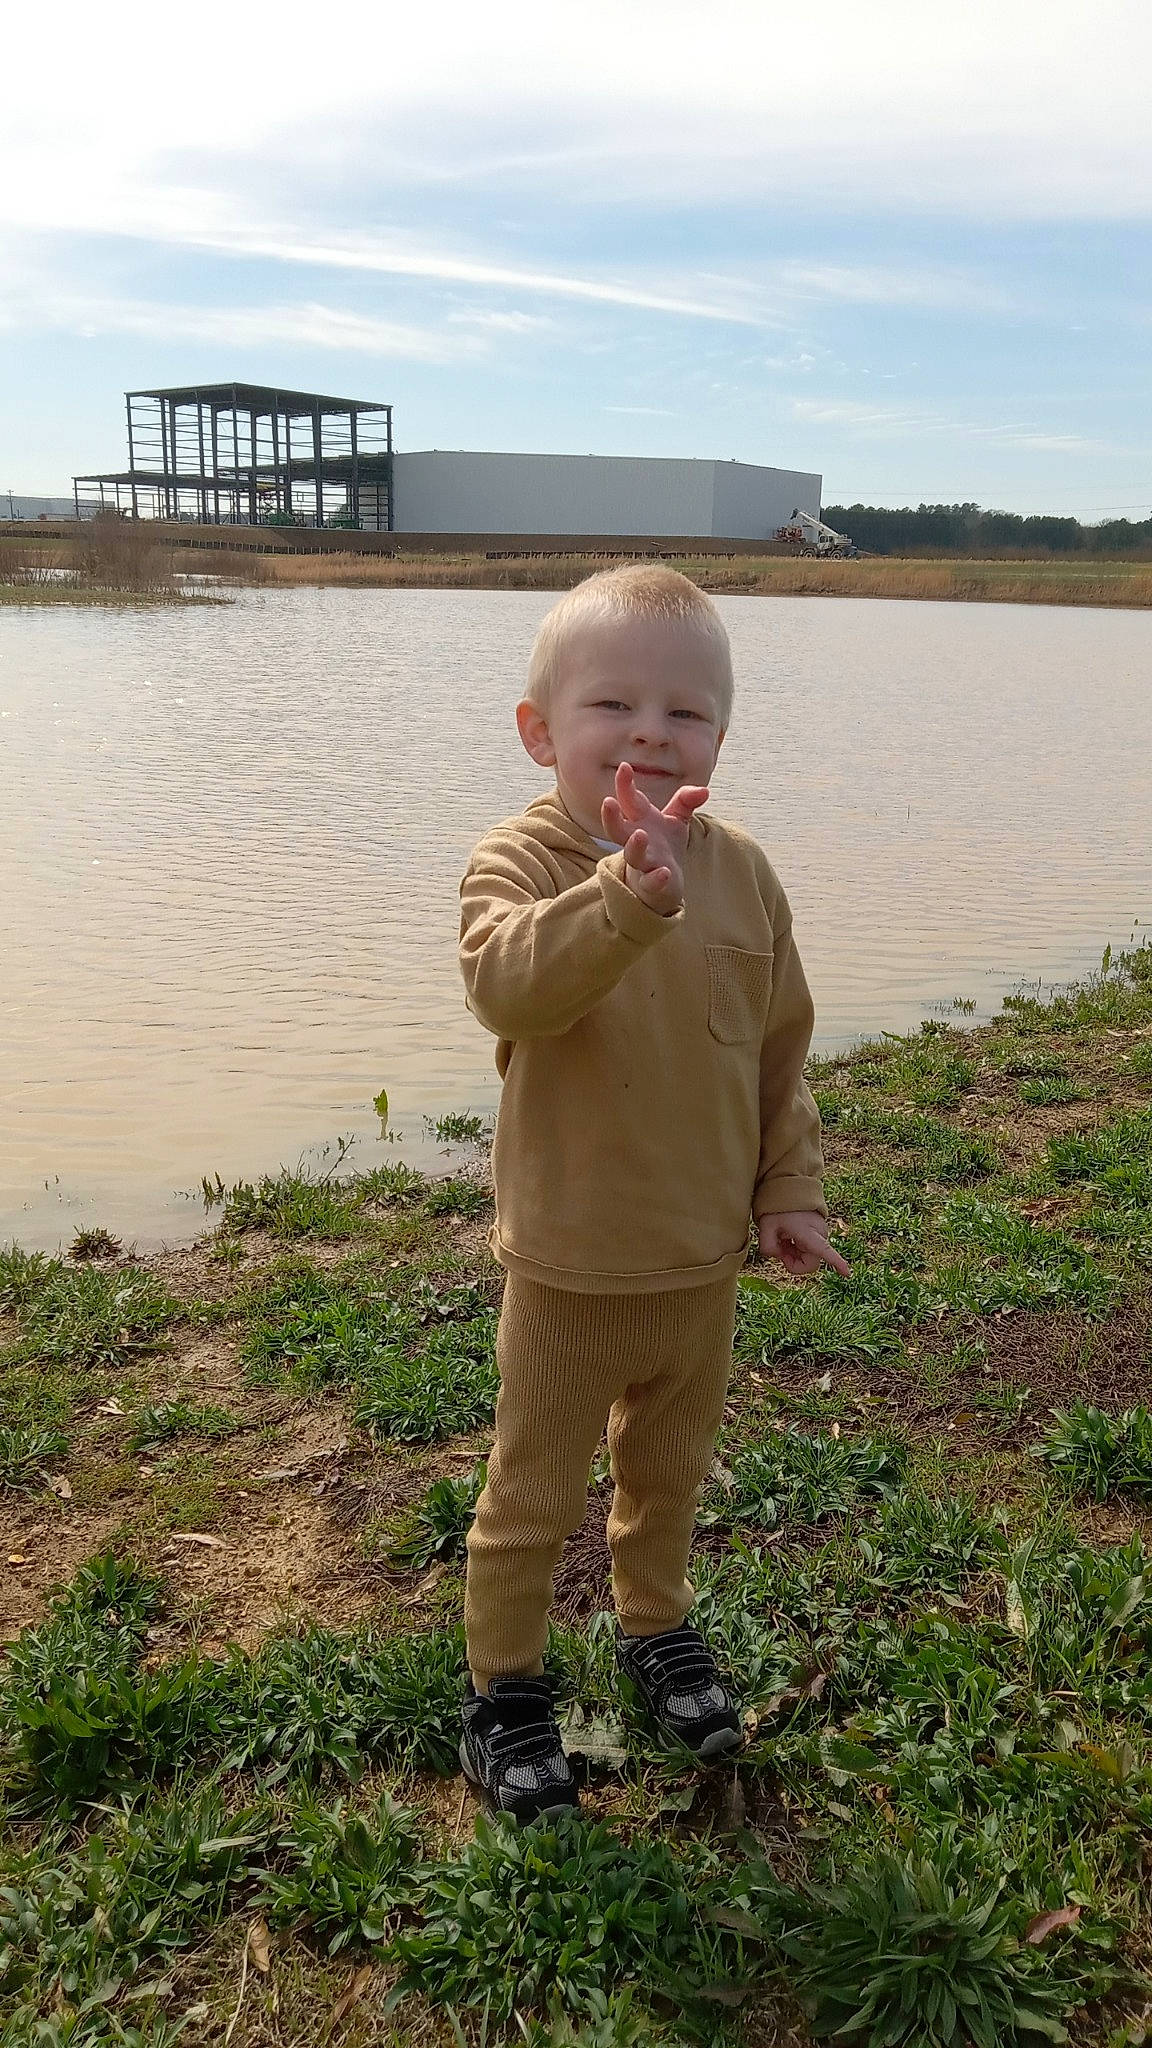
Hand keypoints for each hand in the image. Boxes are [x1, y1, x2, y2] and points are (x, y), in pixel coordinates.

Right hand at [600, 763, 709, 915]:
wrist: (665, 883)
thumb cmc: (663, 845)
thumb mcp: (676, 818)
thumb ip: (686, 801)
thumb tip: (704, 790)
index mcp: (639, 820)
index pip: (629, 800)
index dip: (625, 785)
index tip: (625, 767)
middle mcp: (635, 840)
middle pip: (617, 830)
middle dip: (611, 817)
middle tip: (607, 802)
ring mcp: (643, 862)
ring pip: (632, 855)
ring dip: (635, 846)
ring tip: (640, 835)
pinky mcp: (652, 883)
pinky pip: (651, 882)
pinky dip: (656, 878)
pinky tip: (664, 872)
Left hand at [758, 1211, 851, 1277]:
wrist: (788, 1189)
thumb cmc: (778, 1207)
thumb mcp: (765, 1226)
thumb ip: (768, 1247)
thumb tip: (779, 1257)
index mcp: (809, 1232)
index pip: (825, 1251)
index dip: (837, 1263)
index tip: (847, 1274)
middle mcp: (819, 1234)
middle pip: (811, 1264)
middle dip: (794, 1263)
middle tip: (780, 1252)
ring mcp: (820, 1234)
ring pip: (809, 1257)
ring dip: (794, 1255)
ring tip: (783, 1239)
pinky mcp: (818, 1234)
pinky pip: (809, 1250)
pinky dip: (797, 1249)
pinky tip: (788, 1238)